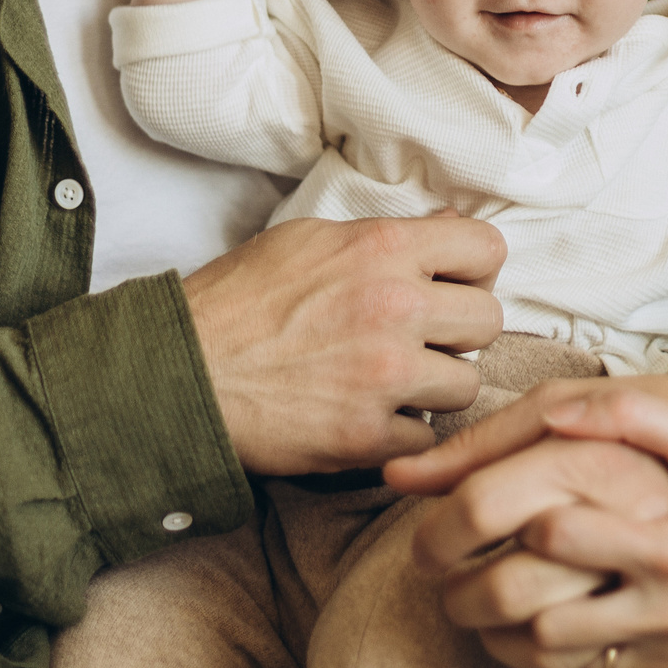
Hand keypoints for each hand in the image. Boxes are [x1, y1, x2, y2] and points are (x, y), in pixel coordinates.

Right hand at [181, 213, 505, 474]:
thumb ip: (383, 238)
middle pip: (488, 320)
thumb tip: (444, 229)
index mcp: (383, 249)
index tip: (452, 287)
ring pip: (466, 384)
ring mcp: (384, 376)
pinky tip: (367, 419)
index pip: (487, 249)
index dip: (474, 271)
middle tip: (421, 341)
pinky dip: (402, 435)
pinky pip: (425, 437)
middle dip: (458, 333)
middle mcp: (395, 308)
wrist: (178, 374)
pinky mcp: (366, 436)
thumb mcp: (309, 240)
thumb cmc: (236, 303)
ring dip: (435, 388)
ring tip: (393, 384)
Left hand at [409, 380, 667, 667]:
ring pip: (568, 667)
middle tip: (451, 574)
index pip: (557, 534)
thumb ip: (635, 416)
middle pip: (545, 619)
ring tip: (488, 604)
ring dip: (519, 638)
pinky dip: (578, 666)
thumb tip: (557, 409)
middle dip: (487, 595)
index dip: (511, 516)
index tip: (486, 507)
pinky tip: (564, 630)